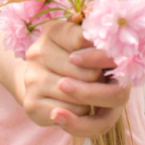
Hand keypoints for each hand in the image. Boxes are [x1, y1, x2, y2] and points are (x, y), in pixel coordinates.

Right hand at [23, 20, 129, 136]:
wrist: (43, 86)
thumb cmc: (77, 63)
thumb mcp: (88, 46)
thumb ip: (100, 42)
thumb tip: (111, 46)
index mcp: (53, 30)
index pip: (86, 40)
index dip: (105, 54)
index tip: (113, 59)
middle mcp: (37, 52)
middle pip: (90, 74)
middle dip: (102, 81)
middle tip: (102, 81)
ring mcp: (31, 79)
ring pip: (82, 97)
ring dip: (94, 99)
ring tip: (90, 94)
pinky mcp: (31, 104)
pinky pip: (72, 114)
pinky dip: (82, 115)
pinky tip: (77, 106)